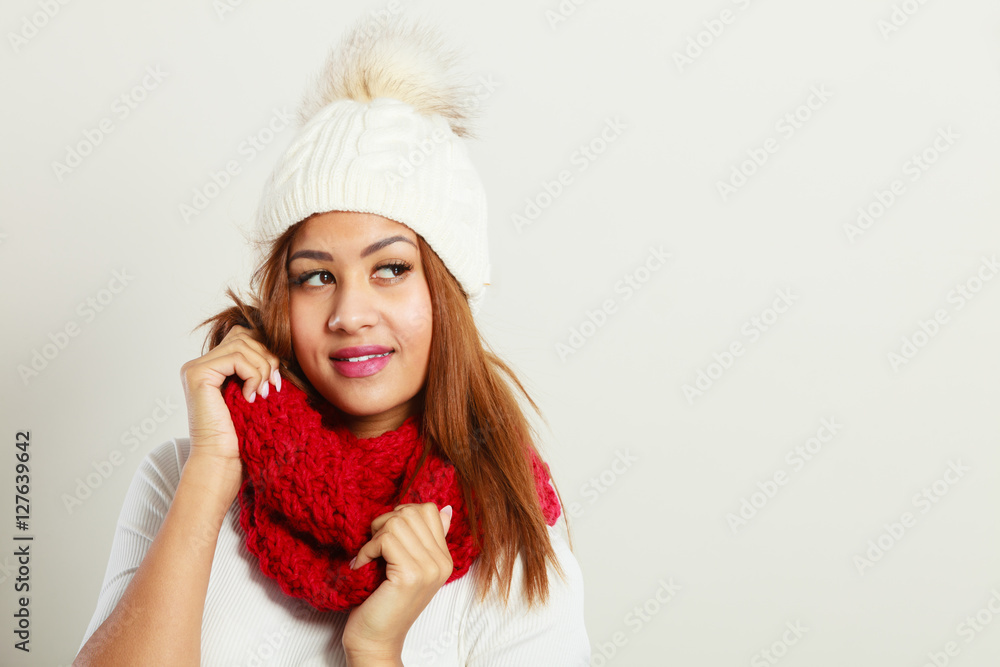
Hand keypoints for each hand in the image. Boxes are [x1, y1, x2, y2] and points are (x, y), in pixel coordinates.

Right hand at [179, 324, 280, 471]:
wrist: (223, 460)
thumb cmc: (242, 433)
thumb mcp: (255, 392)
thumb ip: (259, 367)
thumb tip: (281, 344)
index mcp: (213, 366)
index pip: (244, 337)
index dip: (266, 351)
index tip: (277, 379)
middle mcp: (200, 364)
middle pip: (244, 336)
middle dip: (267, 358)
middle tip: (273, 385)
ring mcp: (195, 368)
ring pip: (242, 344)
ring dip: (262, 369)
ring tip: (263, 393)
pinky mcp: (196, 374)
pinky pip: (236, 358)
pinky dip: (252, 375)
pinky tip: (251, 397)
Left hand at [343, 503, 453, 660]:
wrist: (375, 641)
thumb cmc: (383, 602)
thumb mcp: (407, 565)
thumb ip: (422, 539)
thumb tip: (445, 508)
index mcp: (444, 559)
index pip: (430, 510)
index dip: (401, 515)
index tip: (386, 537)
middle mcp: (442, 563)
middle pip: (412, 512)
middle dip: (385, 522)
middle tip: (374, 546)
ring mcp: (429, 569)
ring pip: (397, 523)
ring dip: (374, 536)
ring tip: (369, 556)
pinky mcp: (410, 575)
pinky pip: (385, 540)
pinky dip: (367, 549)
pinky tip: (361, 565)